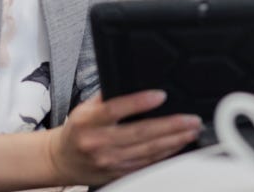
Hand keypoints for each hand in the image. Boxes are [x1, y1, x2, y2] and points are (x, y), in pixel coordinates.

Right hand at [43, 90, 201, 184]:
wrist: (61, 160)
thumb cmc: (77, 129)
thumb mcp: (84, 107)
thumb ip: (107, 96)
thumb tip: (135, 81)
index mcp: (88, 121)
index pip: (115, 109)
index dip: (139, 102)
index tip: (161, 95)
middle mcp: (98, 142)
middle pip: (139, 133)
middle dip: (170, 126)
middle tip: (191, 118)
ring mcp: (109, 161)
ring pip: (147, 151)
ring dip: (174, 141)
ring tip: (192, 130)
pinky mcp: (118, 173)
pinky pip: (146, 164)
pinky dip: (165, 154)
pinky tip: (178, 145)